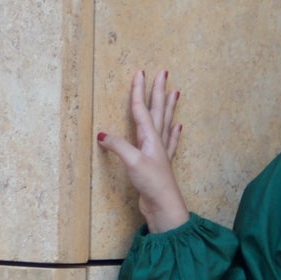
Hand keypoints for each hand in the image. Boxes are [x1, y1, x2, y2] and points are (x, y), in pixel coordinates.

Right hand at [97, 68, 188, 232]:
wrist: (164, 206)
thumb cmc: (151, 184)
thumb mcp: (132, 162)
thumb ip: (118, 146)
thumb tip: (102, 135)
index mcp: (149, 138)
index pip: (142, 109)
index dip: (139, 91)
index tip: (140, 73)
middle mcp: (157, 141)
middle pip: (158, 110)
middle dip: (158, 91)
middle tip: (164, 73)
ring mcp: (161, 152)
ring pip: (165, 123)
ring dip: (168, 107)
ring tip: (174, 92)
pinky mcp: (160, 164)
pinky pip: (169, 142)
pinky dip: (173, 133)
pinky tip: (178, 126)